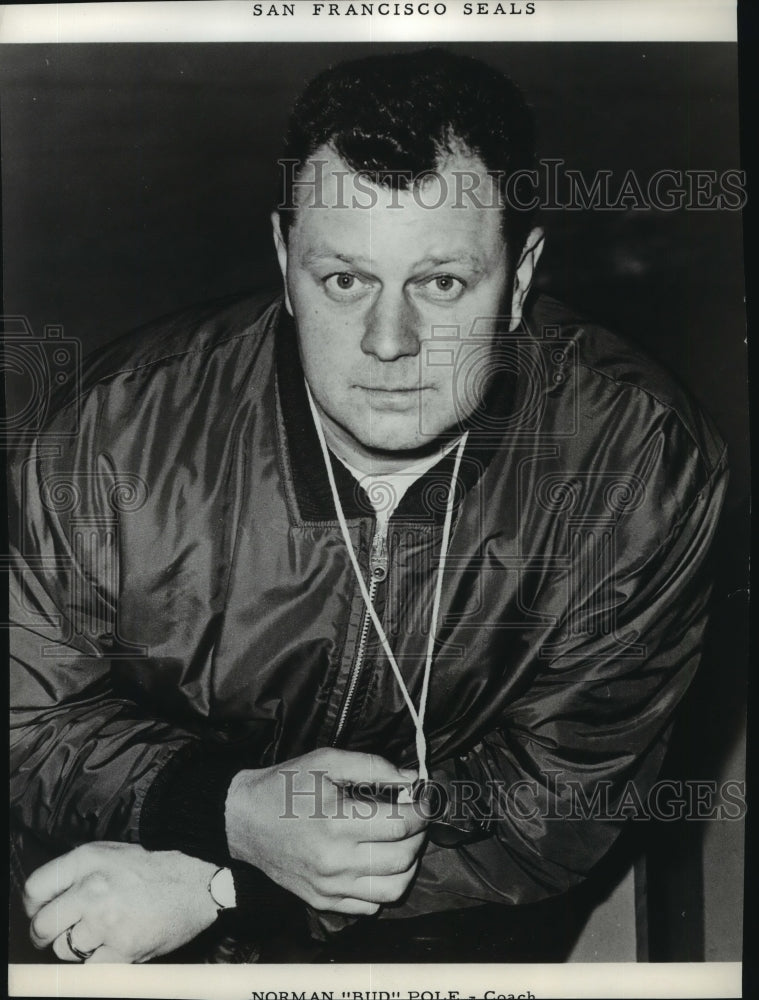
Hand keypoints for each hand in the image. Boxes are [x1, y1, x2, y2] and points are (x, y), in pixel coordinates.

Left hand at [23, 842, 218, 962]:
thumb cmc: (153, 870)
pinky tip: (115, 945)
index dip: (35, 906)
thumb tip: (43, 902)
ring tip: (103, 932)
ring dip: (78, 947)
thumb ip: (76, 872)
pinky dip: (98, 961)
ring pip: (65, 949)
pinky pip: (89, 968)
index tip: (44, 911)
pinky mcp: (122, 949)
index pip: (34, 889)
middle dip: (48, 933)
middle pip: (42, 926)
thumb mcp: (111, 854)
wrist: (198, 885)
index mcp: (89, 859)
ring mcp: (107, 921)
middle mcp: (93, 888)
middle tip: (63, 931)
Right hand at [226, 749, 425, 915]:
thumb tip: (411, 779)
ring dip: (408, 864)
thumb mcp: (326, 761)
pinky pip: (370, 906)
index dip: (422, 810)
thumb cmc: (286, 786)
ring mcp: (329, 887)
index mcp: (337, 822)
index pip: (400, 825)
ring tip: (402, 843)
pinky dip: (385, 887)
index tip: (426, 799)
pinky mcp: (322, 901)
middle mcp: (335, 861)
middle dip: (419, 834)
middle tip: (414, 817)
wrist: (243, 820)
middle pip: (403, 857)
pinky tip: (378, 863)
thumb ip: (372, 767)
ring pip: (393, 889)